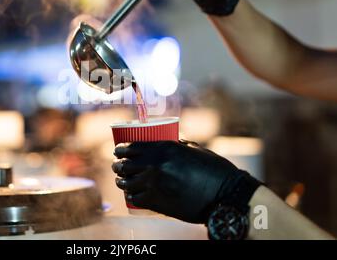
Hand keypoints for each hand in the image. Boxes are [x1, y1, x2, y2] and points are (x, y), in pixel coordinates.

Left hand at [112, 141, 259, 223]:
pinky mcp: (157, 202)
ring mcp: (154, 184)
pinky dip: (131, 196)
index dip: (120, 149)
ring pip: (126, 183)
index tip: (118, 151)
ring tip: (122, 181)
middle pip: (125, 165)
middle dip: (118, 165)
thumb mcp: (194, 149)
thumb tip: (168, 141)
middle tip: (118, 166)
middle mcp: (155, 164)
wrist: (225, 195)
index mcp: (164, 148)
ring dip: (121, 181)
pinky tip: (131, 195)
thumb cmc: (214, 169)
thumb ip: (178, 145)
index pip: (131, 147)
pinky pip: (135, 199)